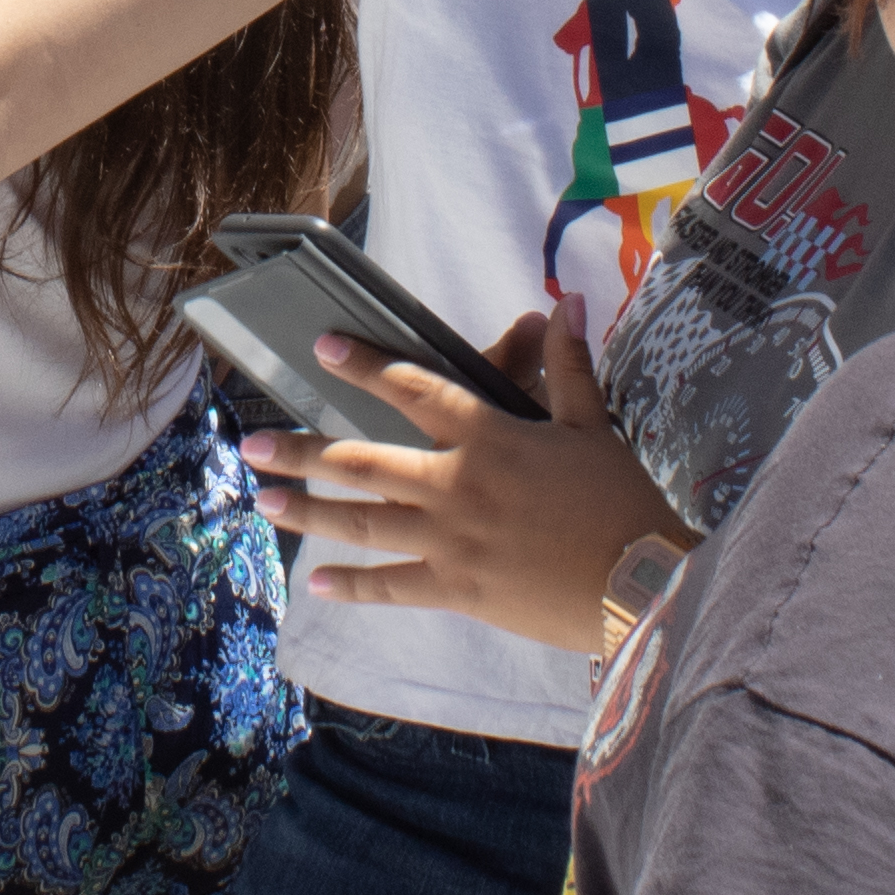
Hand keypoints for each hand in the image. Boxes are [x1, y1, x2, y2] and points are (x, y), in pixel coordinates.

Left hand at [238, 318, 681, 651]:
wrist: (643, 584)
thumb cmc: (622, 501)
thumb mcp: (594, 425)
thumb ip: (569, 365)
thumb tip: (565, 302)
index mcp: (490, 436)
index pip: (416, 390)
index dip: (365, 366)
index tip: (321, 348)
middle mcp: (457, 485)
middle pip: (363, 462)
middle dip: (302, 451)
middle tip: (252, 444)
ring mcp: (450, 542)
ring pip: (362, 523)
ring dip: (308, 511)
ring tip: (264, 499)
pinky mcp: (457, 592)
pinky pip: (391, 588)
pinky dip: (352, 585)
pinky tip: (316, 581)